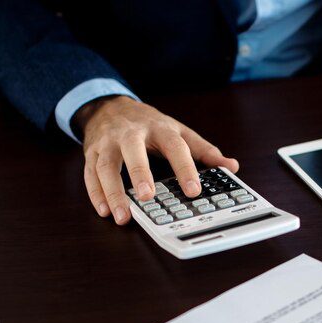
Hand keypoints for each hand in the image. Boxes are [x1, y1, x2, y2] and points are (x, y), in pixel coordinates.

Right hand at [75, 96, 238, 224]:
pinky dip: (96, 194)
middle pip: (133, 150)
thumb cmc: (147, 123)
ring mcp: (108, 143)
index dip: (185, 168)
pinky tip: (104, 210)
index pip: (174, 146)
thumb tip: (231, 166)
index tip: (193, 190)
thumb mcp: (177, 130)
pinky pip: (90, 174)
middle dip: (139, 173)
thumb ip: (203, 150)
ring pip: (106, 166)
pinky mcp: (91, 154)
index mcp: (158, 128)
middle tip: (148, 196)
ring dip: (113, 192)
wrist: (108, 106)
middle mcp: (130, 133)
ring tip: (122, 215)